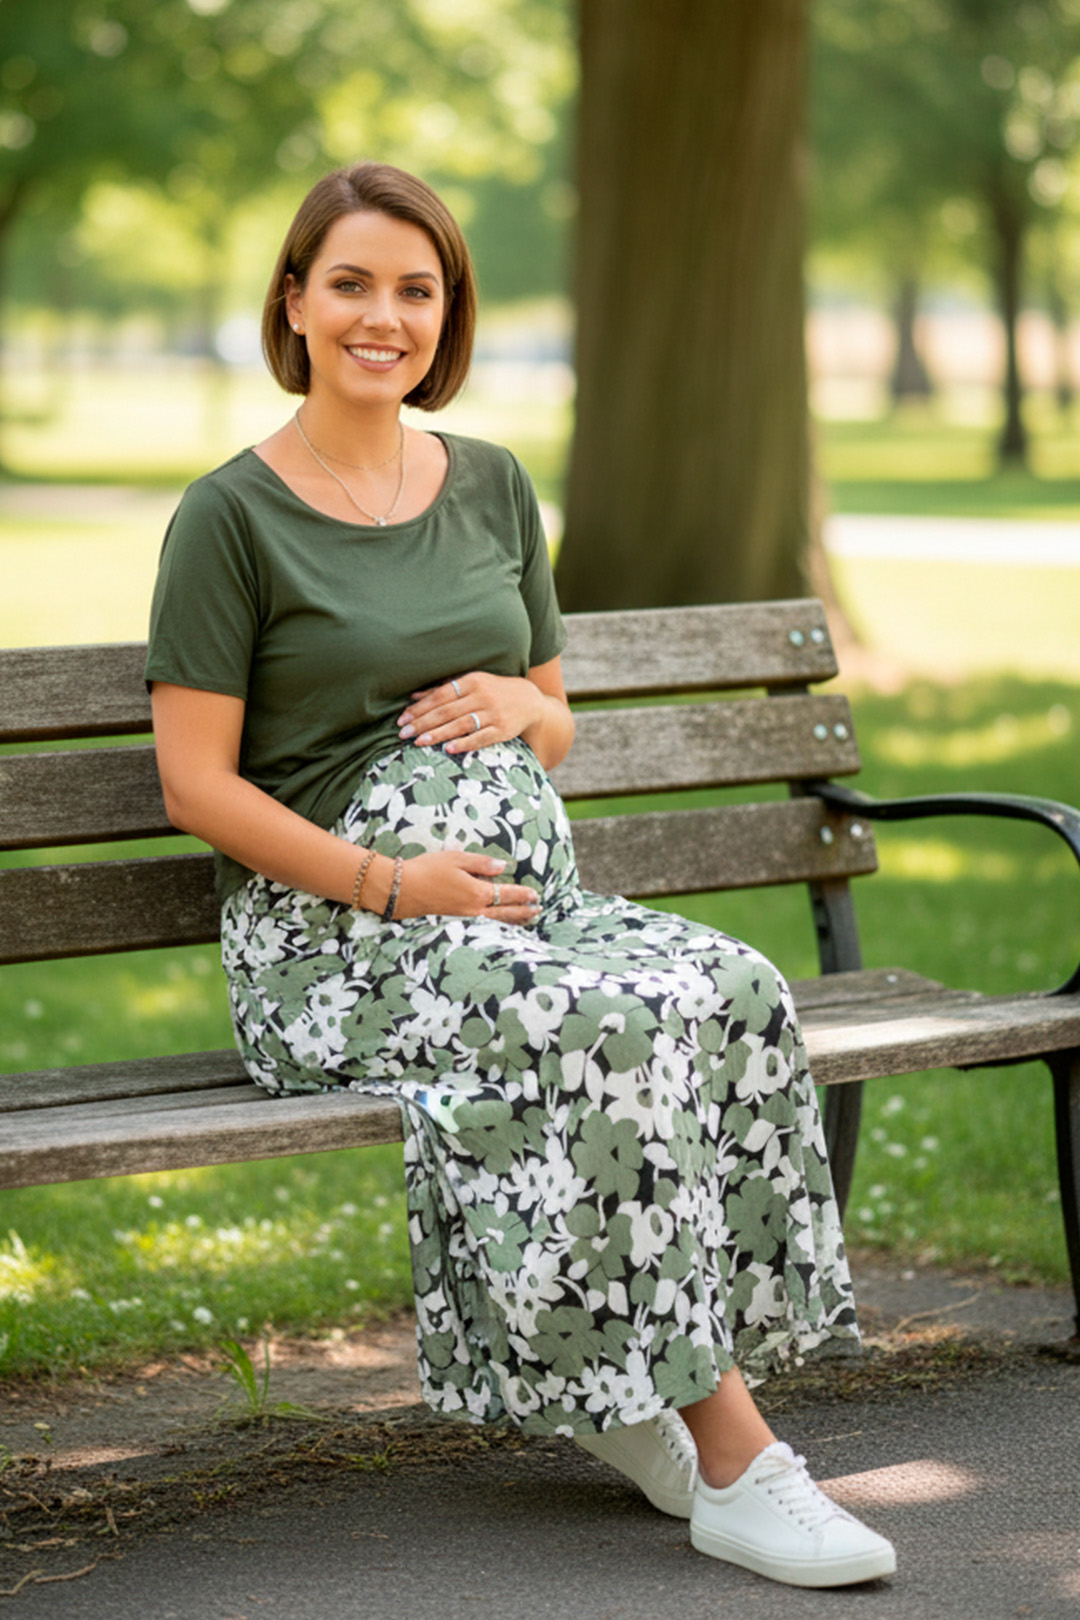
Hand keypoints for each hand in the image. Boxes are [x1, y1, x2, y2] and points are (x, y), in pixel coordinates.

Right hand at [391, 850, 539, 923]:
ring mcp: (465, 918)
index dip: (522, 895)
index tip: (535, 895)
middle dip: (523, 911)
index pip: (507, 894)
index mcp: (477, 892)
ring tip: (526, 921)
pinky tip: (500, 924)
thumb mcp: (456, 859)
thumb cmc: (427, 870)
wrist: (401, 890)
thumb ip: (481, 863)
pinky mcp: (456, 921)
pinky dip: (497, 925)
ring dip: (513, 921)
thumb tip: (502, 866)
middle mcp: (474, 909)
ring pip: (495, 922)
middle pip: (505, 913)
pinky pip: (484, 925)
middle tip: (538, 910)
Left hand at [398, 672, 544, 754]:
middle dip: (423, 723)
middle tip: (403, 733)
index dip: (420, 708)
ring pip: (461, 724)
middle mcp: (482, 696)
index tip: (402, 719)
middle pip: (447, 711)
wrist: (529, 700)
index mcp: (472, 681)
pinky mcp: (503, 730)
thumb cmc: (493, 691)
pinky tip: (448, 749)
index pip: (440, 696)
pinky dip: (464, 743)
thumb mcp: (471, 684)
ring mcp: (493, 713)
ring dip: (438, 734)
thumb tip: (413, 697)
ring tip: (419, 742)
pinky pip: (481, 738)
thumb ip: (443, 690)